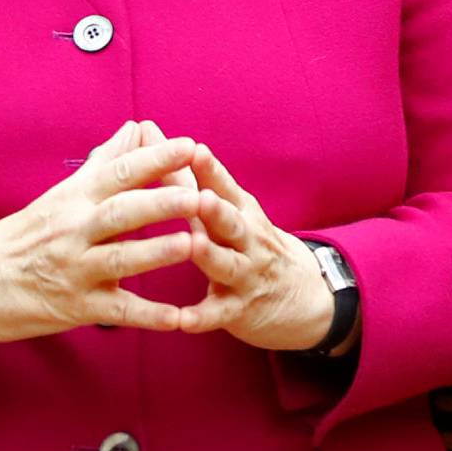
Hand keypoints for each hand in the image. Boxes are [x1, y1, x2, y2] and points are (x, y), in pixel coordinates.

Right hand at [0, 121, 200, 378]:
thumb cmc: (22, 237)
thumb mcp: (60, 196)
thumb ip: (103, 163)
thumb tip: (136, 127)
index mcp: (73, 199)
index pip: (118, 172)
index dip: (154, 159)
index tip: (190, 146)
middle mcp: (73, 230)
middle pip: (122, 212)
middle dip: (162, 202)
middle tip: (200, 194)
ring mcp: (74, 270)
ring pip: (121, 259)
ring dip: (158, 252)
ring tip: (194, 244)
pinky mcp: (76, 307)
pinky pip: (118, 311)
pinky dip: (149, 316)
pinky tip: (179, 318)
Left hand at [175, 144, 338, 351]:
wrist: (305, 295)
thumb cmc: (248, 241)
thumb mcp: (227, 207)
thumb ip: (184, 175)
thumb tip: (146, 130)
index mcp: (239, 210)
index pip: (224, 186)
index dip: (210, 170)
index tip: (193, 149)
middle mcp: (246, 239)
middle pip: (231, 221)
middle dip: (216, 209)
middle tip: (201, 196)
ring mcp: (245, 274)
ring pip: (228, 264)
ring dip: (211, 255)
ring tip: (193, 245)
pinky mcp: (239, 309)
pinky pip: (219, 313)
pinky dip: (202, 317)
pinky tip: (183, 320)